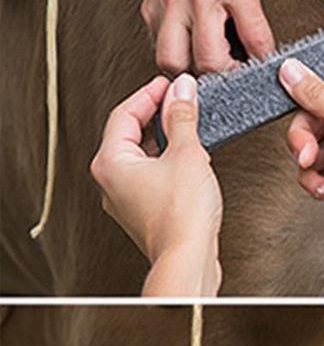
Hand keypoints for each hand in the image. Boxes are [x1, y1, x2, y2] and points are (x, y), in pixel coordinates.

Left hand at [90, 73, 222, 295]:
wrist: (188, 259)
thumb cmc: (181, 216)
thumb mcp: (187, 154)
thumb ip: (182, 118)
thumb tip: (182, 91)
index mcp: (110, 162)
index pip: (124, 113)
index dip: (149, 94)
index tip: (171, 85)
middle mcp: (111, 182)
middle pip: (130, 134)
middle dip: (157, 116)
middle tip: (182, 102)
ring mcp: (126, 200)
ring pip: (141, 157)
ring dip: (164, 140)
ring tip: (190, 130)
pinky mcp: (144, 214)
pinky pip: (152, 177)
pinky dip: (168, 163)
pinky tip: (190, 162)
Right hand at [143, 0, 273, 73]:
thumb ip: (253, 16)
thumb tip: (257, 51)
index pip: (254, 40)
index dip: (261, 62)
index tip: (260, 67)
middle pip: (206, 61)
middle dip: (222, 75)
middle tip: (230, 71)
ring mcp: (170, 2)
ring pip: (171, 60)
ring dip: (189, 70)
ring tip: (203, 63)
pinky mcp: (151, 6)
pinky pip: (157, 44)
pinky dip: (174, 52)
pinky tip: (186, 45)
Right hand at [277, 61, 323, 289]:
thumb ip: (314, 93)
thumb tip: (293, 70)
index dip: (315, 90)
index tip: (295, 91)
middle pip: (319, 113)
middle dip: (306, 133)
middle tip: (304, 145)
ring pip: (314, 142)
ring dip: (309, 157)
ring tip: (313, 165)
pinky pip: (316, 167)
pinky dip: (315, 177)